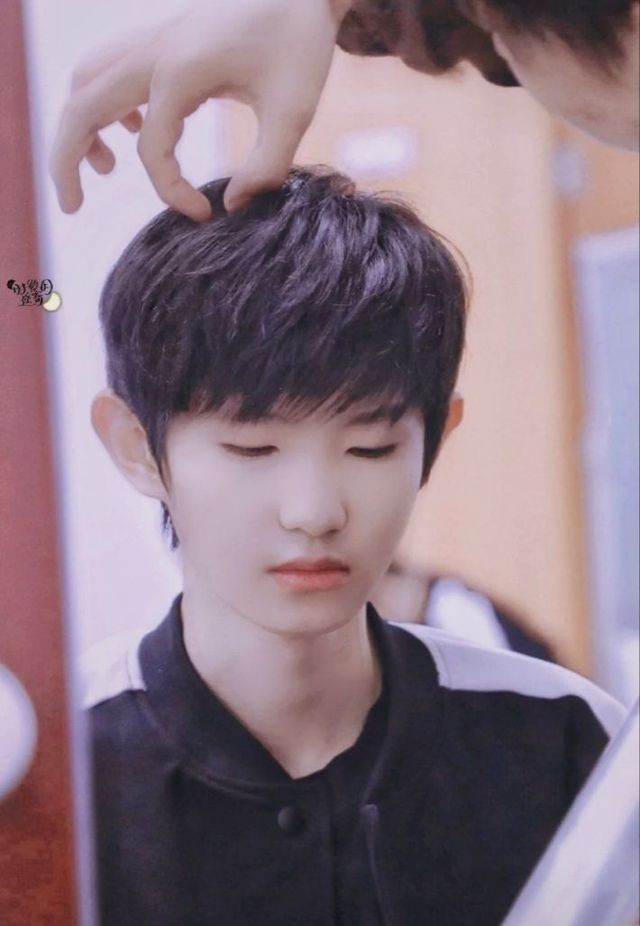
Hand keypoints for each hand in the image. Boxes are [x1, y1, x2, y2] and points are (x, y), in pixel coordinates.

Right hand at [49, 0, 349, 220]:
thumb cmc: (299, 42)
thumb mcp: (295, 110)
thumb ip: (267, 165)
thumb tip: (232, 205)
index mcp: (181, 70)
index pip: (151, 150)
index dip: (173, 193)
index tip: (207, 215)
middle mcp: (154, 51)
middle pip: (82, 106)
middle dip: (67, 161)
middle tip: (72, 207)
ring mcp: (152, 40)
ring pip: (86, 81)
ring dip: (79, 126)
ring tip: (104, 169)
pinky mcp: (160, 38)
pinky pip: (108, 69)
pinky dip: (103, 103)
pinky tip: (133, 131)